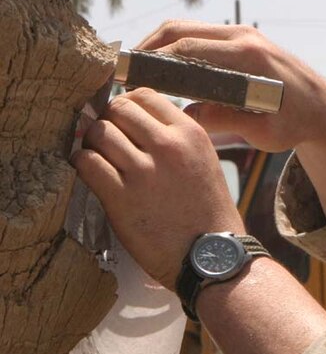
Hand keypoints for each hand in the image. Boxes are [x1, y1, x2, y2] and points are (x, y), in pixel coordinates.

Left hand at [71, 88, 243, 290]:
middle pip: (118, 109)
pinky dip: (83, 165)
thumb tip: (139, 124)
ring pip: (98, 132)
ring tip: (101, 160)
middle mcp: (167, 147)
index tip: (124, 122)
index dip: (128, 105)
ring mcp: (143, 172)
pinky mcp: (121, 197)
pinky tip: (94, 176)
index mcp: (191, 135)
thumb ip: (177, 141)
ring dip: (93, 144)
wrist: (213, 258)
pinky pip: (86, 162)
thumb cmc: (210, 216)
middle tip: (109, 142)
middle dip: (109, 122)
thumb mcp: (206, 164)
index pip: (145, 95)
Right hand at [135, 21, 325, 223]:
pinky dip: (174, 46)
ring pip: (186, 29)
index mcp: (248, 58)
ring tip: (135, 69)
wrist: (323, 107)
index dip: (154, 62)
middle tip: (122, 71)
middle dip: (146, 48)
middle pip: (179, 32)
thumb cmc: (295, 124)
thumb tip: (184, 116)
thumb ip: (225, 122)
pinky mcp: (241, 37)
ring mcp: (242, 33)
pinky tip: (160, 68)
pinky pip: (198, 34)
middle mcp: (243, 37)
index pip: (188, 51)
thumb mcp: (263, 131)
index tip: (129, 77)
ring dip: (157, 45)